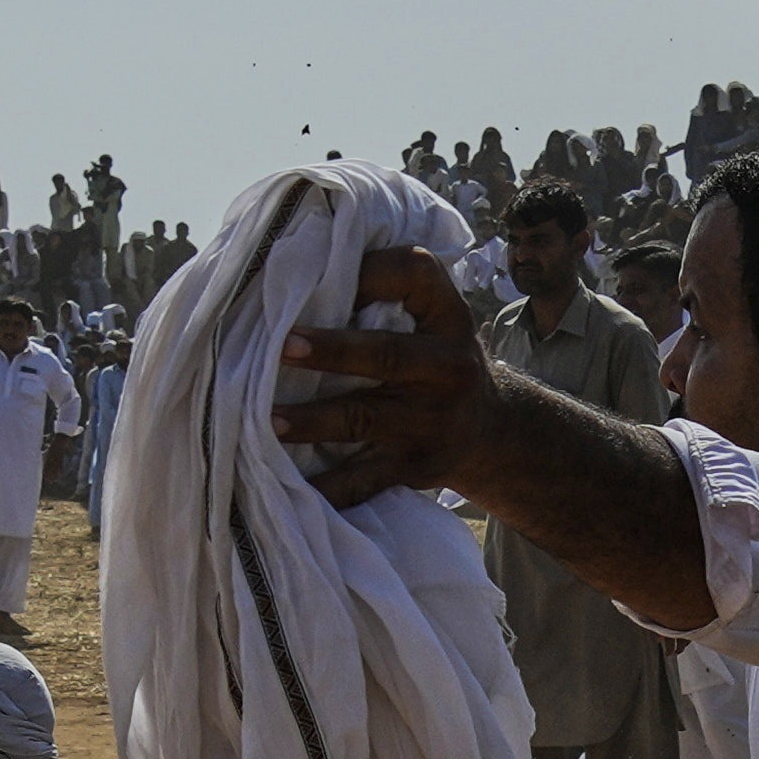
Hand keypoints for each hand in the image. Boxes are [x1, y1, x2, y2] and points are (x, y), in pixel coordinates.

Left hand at [270, 245, 486, 492]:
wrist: (489, 433)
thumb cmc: (436, 359)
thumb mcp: (436, 318)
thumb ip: (391, 292)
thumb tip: (302, 269)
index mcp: (448, 317)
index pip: (416, 274)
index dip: (371, 271)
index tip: (322, 272)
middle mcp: (447, 367)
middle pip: (386, 354)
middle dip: (333, 351)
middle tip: (283, 346)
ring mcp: (430, 421)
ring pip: (364, 419)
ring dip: (314, 420)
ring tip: (269, 419)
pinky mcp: (413, 467)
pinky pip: (364, 481)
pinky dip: (328, 489)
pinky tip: (291, 487)